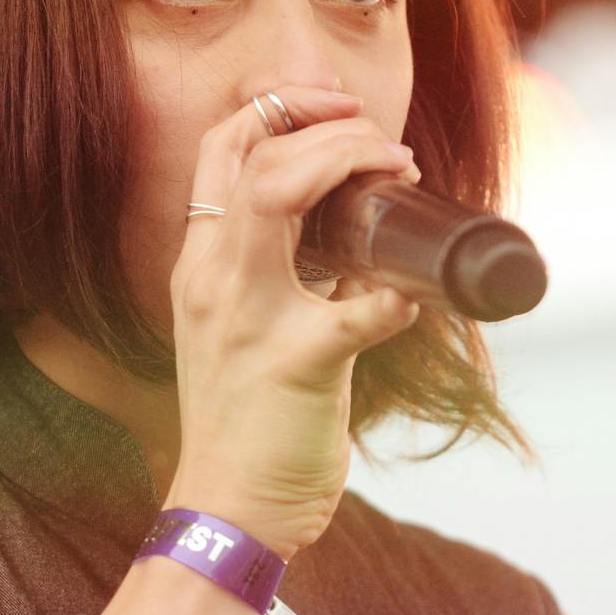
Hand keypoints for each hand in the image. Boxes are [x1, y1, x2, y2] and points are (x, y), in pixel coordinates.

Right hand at [166, 86, 421, 558]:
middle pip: (252, 157)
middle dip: (325, 125)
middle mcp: (212, 278)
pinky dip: (394, 298)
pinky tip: (413, 302)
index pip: (219, 150)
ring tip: (398, 171)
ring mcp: (249, 317)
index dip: (276, 107)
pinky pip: (354, 312)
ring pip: (276, 197)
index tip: (334, 106)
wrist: (225, 508)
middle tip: (385, 143)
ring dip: (348, 163)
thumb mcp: (237, 329)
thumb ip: (277, 282)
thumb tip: (366, 254)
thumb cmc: (242, 419)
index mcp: (201, 264)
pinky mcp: (296, 365)